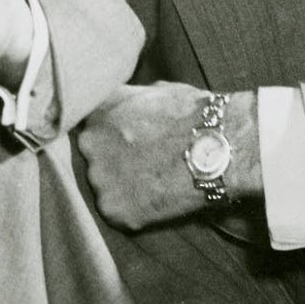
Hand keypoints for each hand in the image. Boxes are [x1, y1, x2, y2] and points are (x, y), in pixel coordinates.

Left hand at [78, 83, 260, 230]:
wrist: (215, 147)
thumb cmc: (193, 114)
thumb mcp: (155, 90)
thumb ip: (130, 101)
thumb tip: (130, 106)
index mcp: (98, 110)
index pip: (92, 123)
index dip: (110, 133)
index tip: (126, 139)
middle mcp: (89, 142)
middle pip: (93, 155)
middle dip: (112, 159)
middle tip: (142, 162)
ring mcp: (99, 178)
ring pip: (104, 185)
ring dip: (122, 185)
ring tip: (152, 182)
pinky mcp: (114, 210)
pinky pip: (118, 213)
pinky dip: (134, 211)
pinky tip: (156, 200)